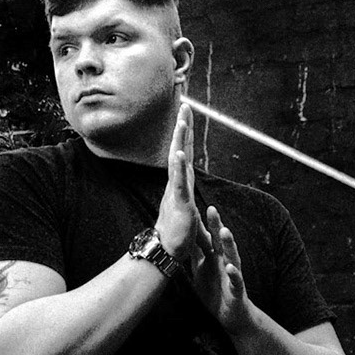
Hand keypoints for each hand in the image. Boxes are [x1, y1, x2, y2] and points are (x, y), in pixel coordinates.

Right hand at [153, 102, 205, 262]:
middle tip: (185, 105)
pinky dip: (179, 166)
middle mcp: (178, 181)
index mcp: (182, 181)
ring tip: (181, 122)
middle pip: (180, 148)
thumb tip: (183, 176)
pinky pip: (179, 182)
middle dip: (183, 127)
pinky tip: (180, 152)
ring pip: (178, 161)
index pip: (185, 151)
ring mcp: (177, 190)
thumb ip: (183, 188)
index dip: (186, 131)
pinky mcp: (180, 202)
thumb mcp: (185, 203)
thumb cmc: (177, 229)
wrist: (168, 249)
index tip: (186, 111)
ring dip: (180, 140)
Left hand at [192, 205, 251, 331]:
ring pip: (232, 256)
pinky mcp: (237, 289)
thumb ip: (196, 254)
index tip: (194, 207)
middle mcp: (225, 262)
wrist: (231, 316)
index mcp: (214, 257)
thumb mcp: (201, 270)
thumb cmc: (216, 292)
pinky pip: (236, 280)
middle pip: (220, 241)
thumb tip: (184, 238)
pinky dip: (234, 273)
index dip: (202, 224)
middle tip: (211, 209)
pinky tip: (231, 267)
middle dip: (217, 225)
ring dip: (229, 244)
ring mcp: (232, 274)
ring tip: (225, 232)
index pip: (208, 237)